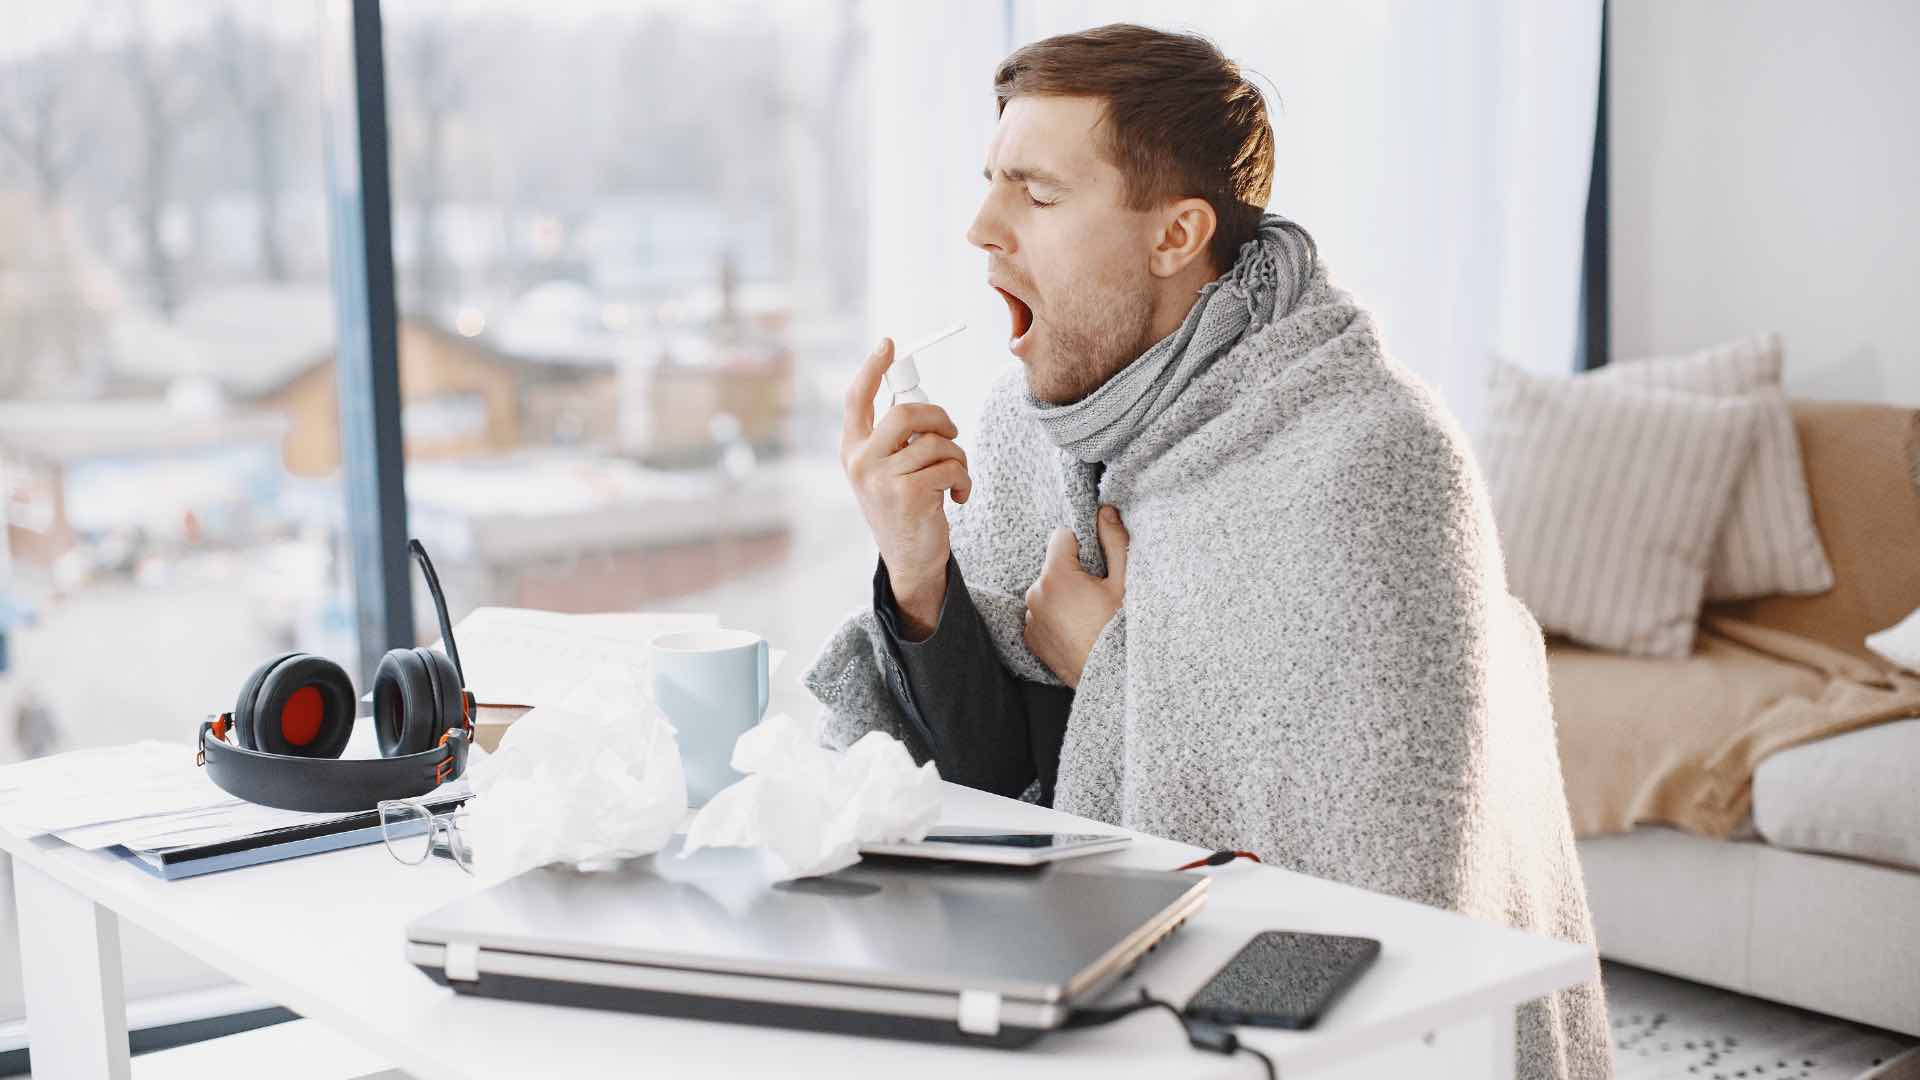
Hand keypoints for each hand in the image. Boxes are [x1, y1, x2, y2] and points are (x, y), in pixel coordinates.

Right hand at [841, 337, 972, 638]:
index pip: (856, 399)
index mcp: (852, 450)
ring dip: (958, 457)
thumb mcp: (887, 470)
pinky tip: (958, 496)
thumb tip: (919, 404)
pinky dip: (964, 479)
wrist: (910, 560)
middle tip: (952, 431)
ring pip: (937, 442)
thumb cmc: (904, 507)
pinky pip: (950, 466)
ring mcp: (881, 480)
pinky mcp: (908, 496)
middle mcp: (860, 462)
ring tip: (955, 477)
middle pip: (907, 413)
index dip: (872, 368)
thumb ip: (894, 439)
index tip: (889, 344)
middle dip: (940, 418)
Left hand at [1024, 505, 1128, 687]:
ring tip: (1087, 616)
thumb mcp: (1124, 583)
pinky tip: (1076, 629)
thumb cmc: (1120, 630)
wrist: (1110, 678)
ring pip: (1047, 591)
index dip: (1081, 545)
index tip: (1096, 563)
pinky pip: (1041, 615)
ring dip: (1062, 596)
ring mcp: (1030, 619)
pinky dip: (1055, 617)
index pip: (1061, 537)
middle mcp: (1035, 594)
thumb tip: (1105, 511)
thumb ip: (1114, 542)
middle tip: (1096, 595)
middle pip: (1053, 566)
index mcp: (1056, 576)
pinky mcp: (1030, 639)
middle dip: (1072, 573)